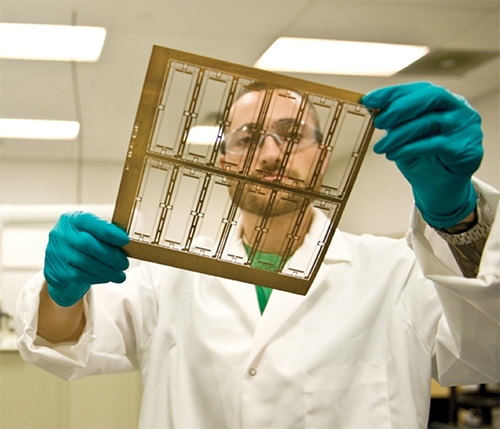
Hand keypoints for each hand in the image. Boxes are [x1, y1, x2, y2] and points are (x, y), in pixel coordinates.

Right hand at [44, 211, 129, 306]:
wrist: (61, 266)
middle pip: (87, 243)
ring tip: (120, 275)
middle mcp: (60, 233)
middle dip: (110, 255)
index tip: (125, 240)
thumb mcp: (91, 234)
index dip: (108, 231)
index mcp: (72, 219)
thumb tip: (125, 243)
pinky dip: (97, 277)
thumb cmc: (81, 247)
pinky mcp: (56, 271)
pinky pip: (79, 275)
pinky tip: (107, 277)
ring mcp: (55, 252)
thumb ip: (104, 235)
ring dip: (107, 270)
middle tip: (124, 263)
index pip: (89, 222)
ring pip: (84, 261)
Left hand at [362, 82, 482, 227]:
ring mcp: (466, 127)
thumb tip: (370, 106)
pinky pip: (435, 145)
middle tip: (378, 122)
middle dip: (400, 108)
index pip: (418, 88)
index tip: (369, 100)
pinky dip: (410, 149)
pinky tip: (393, 154)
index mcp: (442, 100)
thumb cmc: (422, 157)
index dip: (393, 93)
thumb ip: (393, 121)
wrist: (439, 186)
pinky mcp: (467, 148)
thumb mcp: (403, 136)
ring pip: (431, 122)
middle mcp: (458, 108)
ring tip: (380, 147)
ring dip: (399, 134)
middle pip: (431, 96)